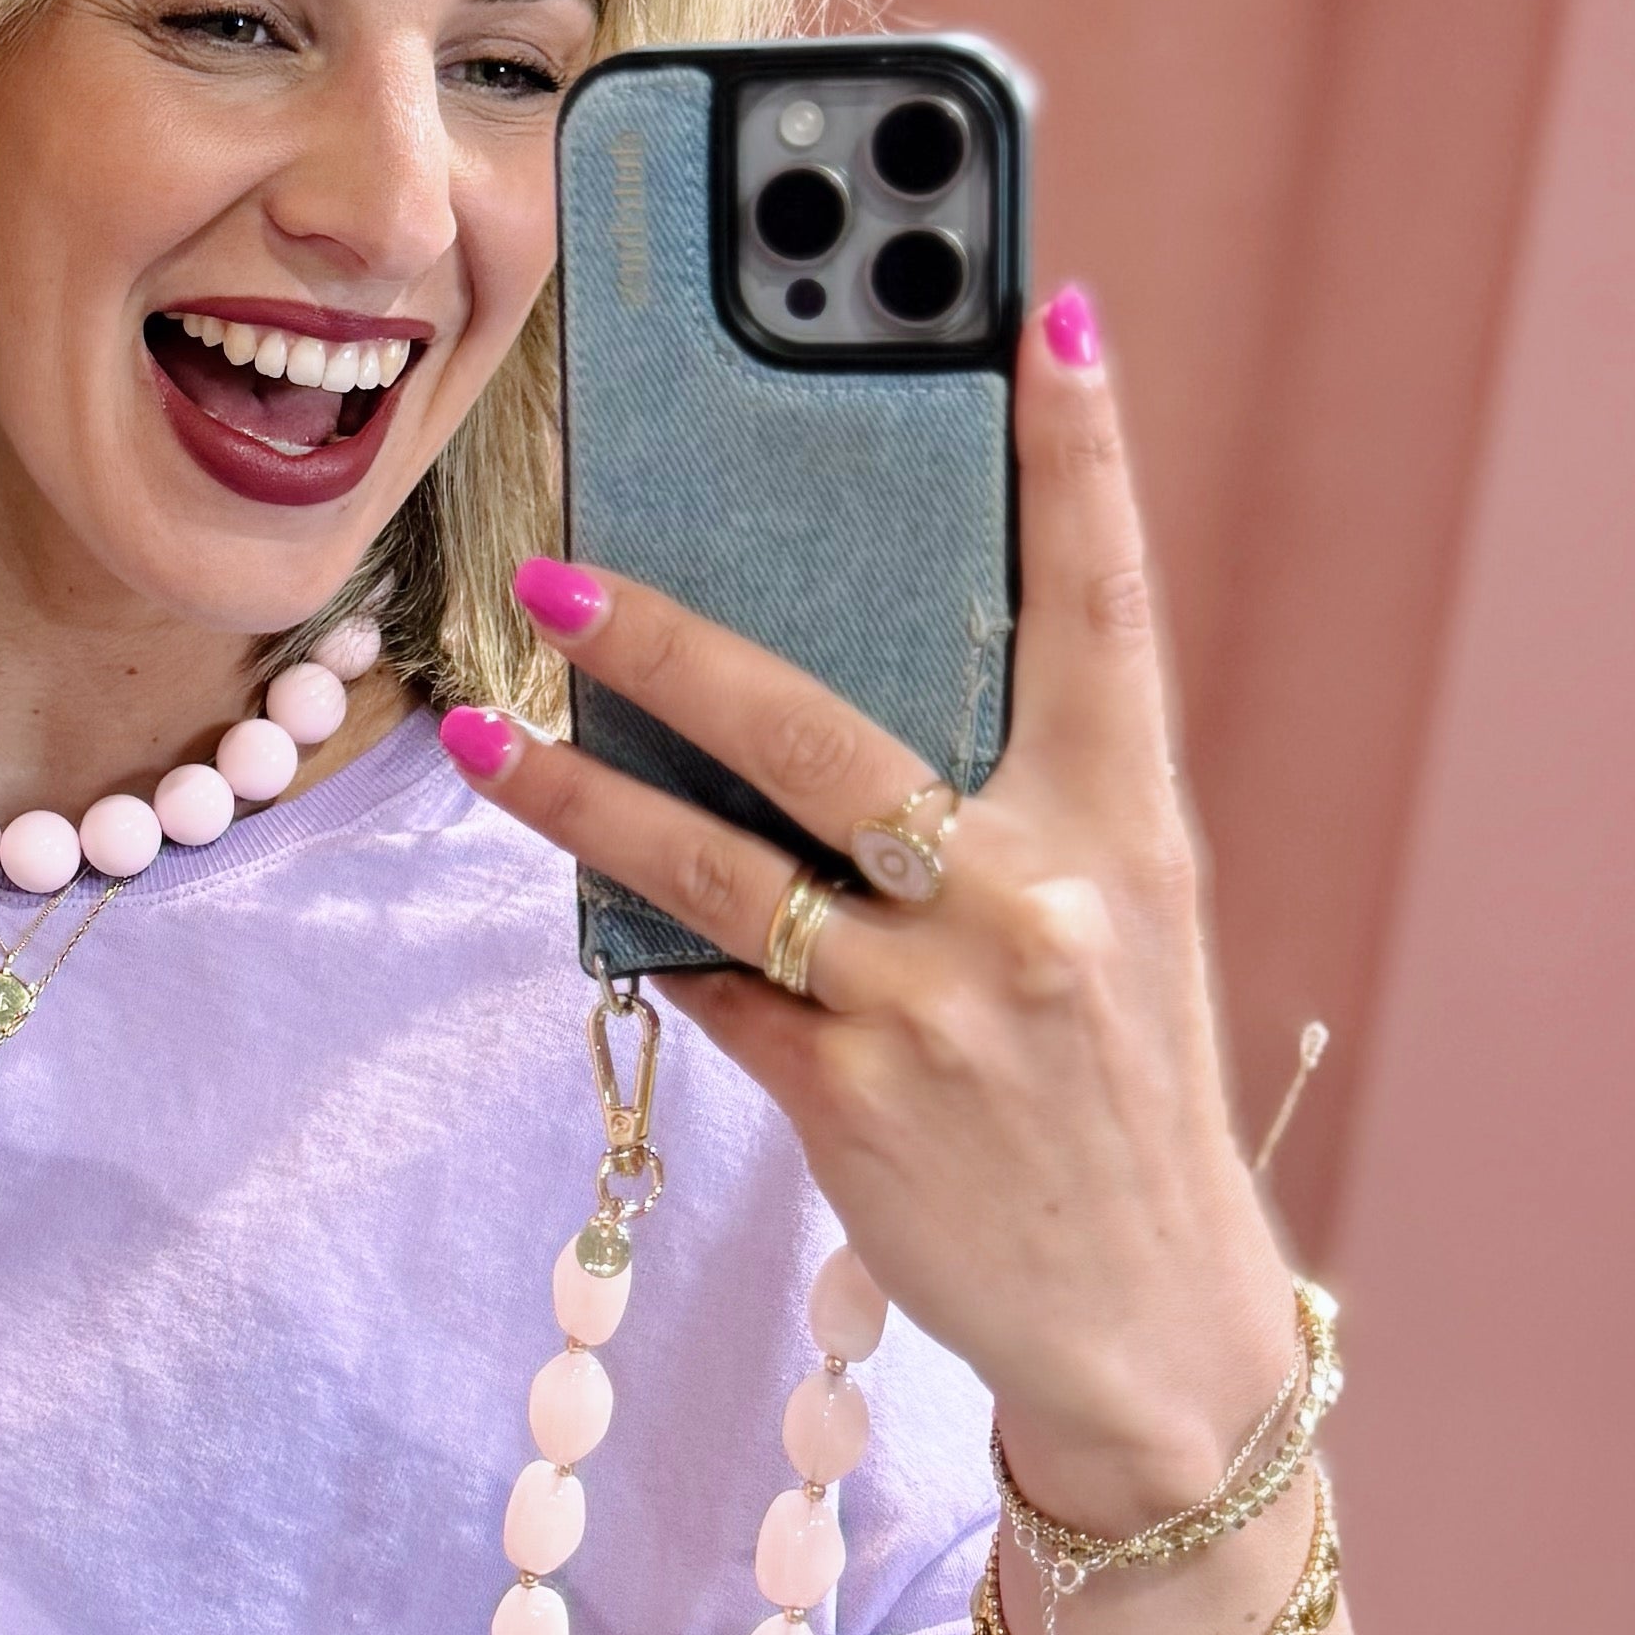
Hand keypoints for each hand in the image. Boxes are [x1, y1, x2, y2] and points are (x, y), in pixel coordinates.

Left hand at [450, 288, 1296, 1526]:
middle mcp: (1037, 897)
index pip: (1104, 605)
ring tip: (485, 726)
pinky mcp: (854, 1095)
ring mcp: (938, 1001)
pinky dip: (640, 931)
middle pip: (823, 726)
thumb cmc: (1114, 1088)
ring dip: (581, 790)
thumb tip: (841, 666)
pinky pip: (708, 983)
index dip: (1079, 457)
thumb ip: (1013, 798)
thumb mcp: (1114, 920)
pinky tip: (572, 879)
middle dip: (676, 641)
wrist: (1148, 1320)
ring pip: (716, 860)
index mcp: (1125, 825)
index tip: (1037, 313)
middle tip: (559, 565)